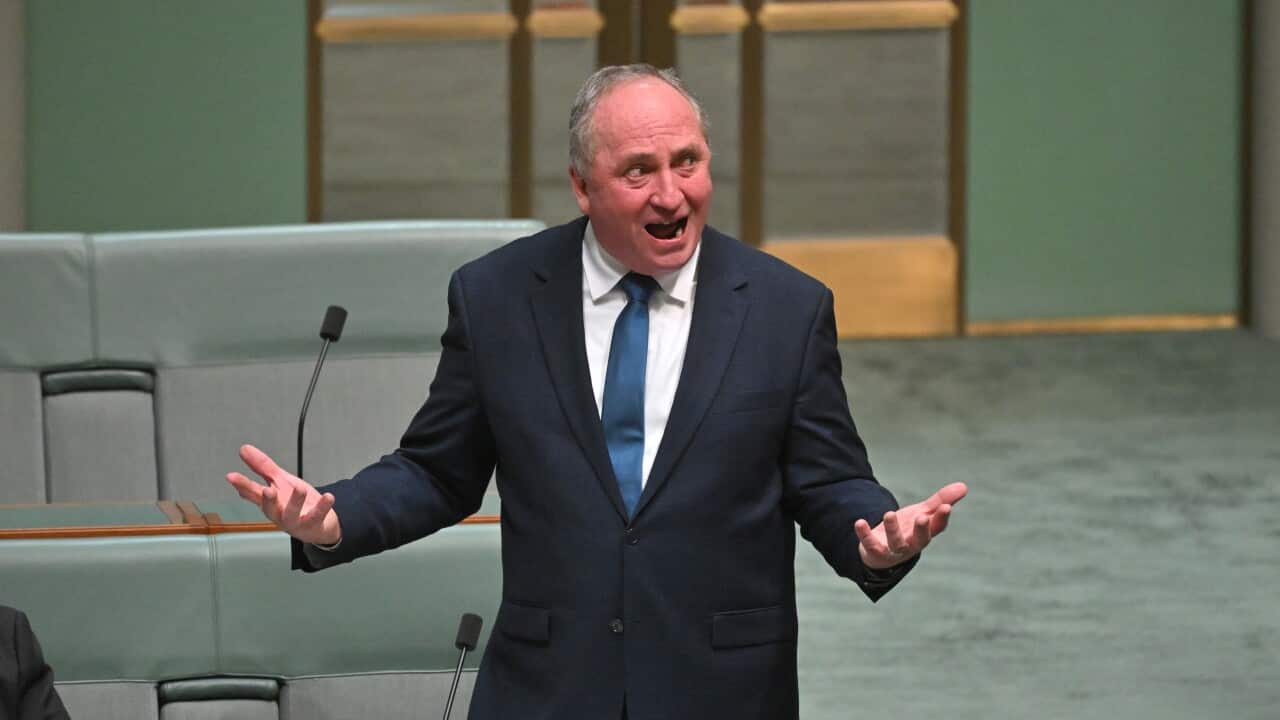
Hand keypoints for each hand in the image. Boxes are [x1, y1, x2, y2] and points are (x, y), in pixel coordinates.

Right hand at [225, 444, 341, 545]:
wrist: (319, 524)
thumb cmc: (296, 503)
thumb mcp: (279, 481)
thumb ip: (262, 467)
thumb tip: (244, 449)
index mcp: (270, 501)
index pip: (253, 492)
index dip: (242, 485)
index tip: (231, 476)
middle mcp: (279, 513)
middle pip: (269, 508)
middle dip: (267, 500)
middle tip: (267, 490)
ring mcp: (295, 521)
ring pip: (292, 514)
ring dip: (295, 502)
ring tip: (300, 489)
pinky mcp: (313, 524)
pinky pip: (317, 516)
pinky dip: (322, 507)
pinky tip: (327, 497)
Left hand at [855, 482, 966, 568]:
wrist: (882, 551)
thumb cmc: (908, 529)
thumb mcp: (923, 513)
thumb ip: (941, 501)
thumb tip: (964, 486)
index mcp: (926, 533)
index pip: (937, 527)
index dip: (942, 518)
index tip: (946, 507)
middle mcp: (912, 543)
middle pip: (920, 539)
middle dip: (921, 530)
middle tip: (922, 517)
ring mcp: (894, 549)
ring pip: (895, 542)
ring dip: (892, 529)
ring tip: (889, 514)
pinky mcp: (875, 550)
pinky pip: (870, 544)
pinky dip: (864, 534)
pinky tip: (859, 522)